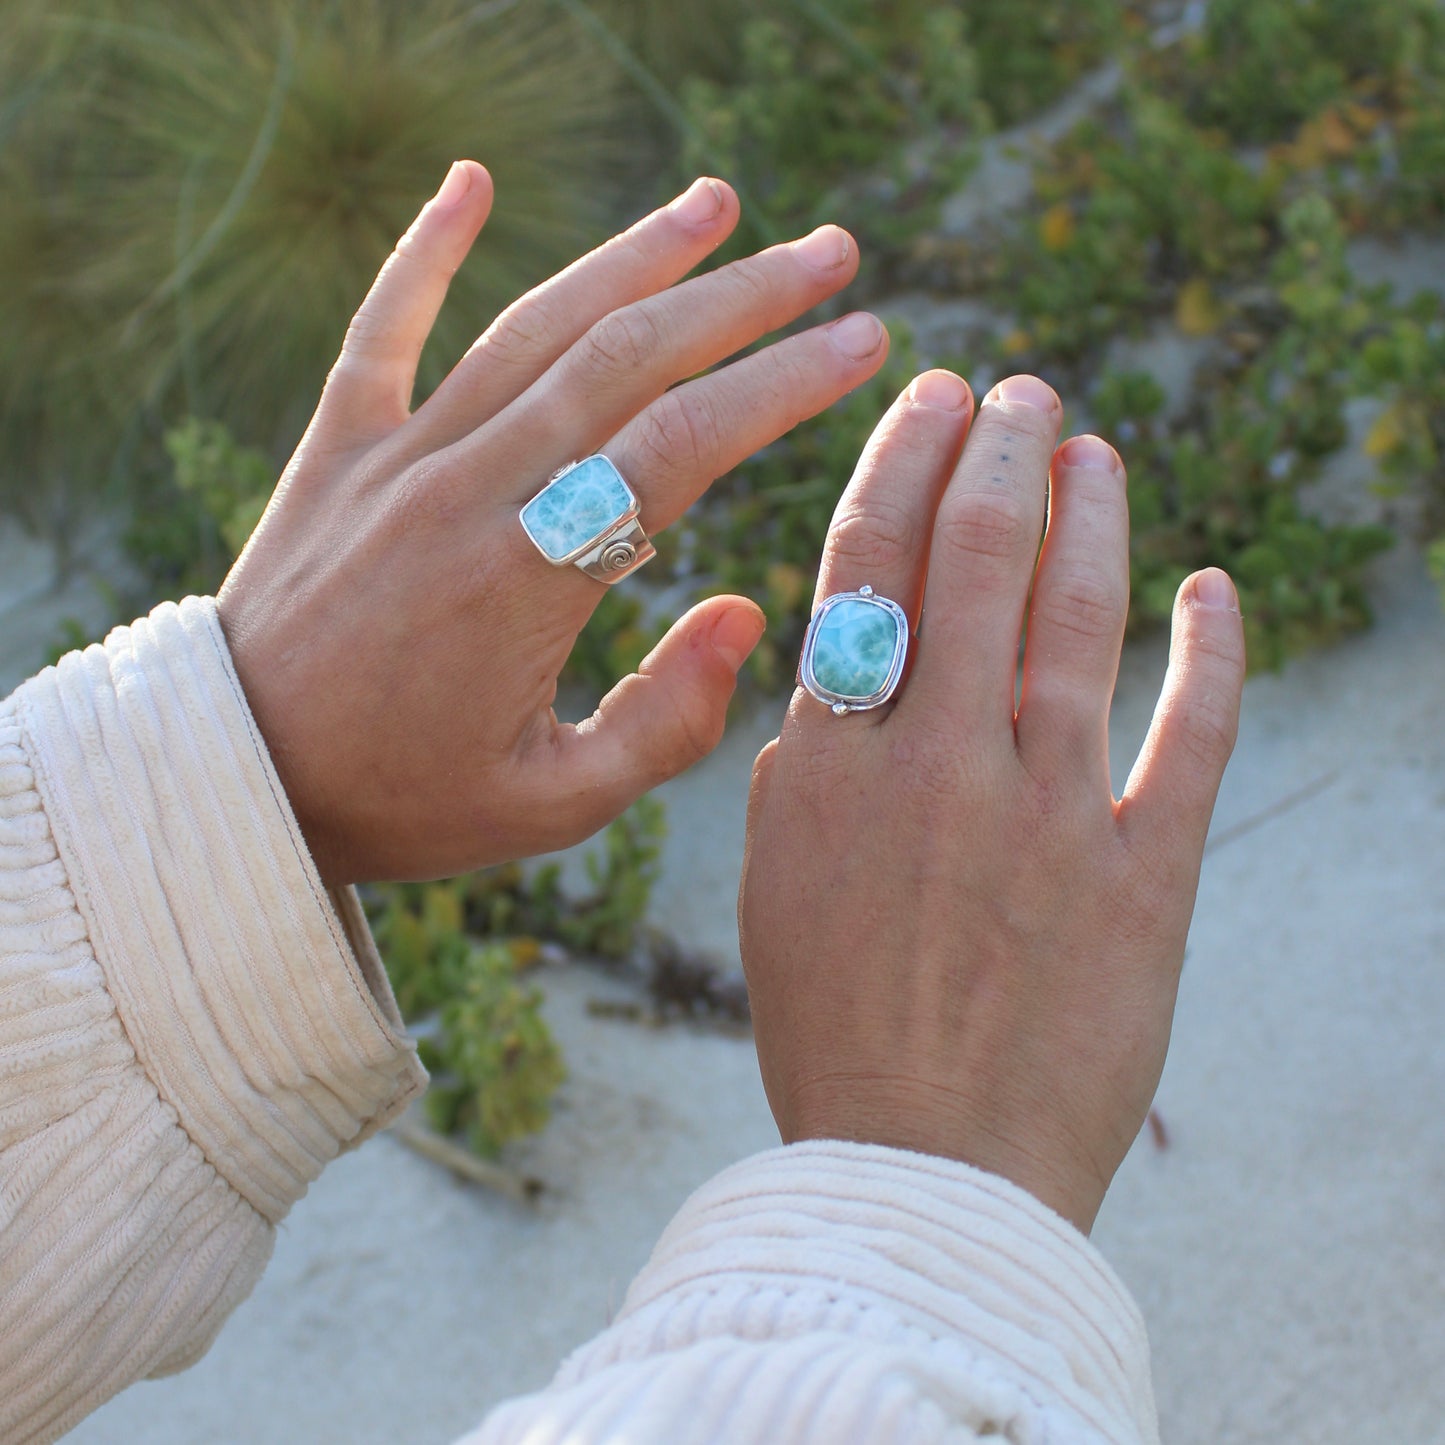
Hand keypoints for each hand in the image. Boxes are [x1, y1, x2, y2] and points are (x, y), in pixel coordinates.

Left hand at [216, 163, 887, 885]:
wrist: (234, 779)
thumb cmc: (401, 801)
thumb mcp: (553, 804)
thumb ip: (666, 722)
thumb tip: (748, 612)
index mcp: (531, 579)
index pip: (685, 444)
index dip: (784, 383)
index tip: (862, 339)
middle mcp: (471, 490)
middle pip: (628, 357)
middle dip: (744, 296)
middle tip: (832, 251)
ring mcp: (399, 457)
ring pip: (533, 325)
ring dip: (633, 256)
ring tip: (717, 201)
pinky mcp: (338, 450)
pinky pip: (383, 327)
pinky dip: (425, 248)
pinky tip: (473, 180)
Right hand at [738, 370, 1245, 1232]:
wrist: (924, 1175)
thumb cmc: (832, 1035)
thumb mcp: (773, 891)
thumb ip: (799, 774)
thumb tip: (835, 683)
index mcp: (827, 767)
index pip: (865, 571)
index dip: (900, 468)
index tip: (928, 403)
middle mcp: (933, 769)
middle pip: (971, 562)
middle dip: (999, 453)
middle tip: (1020, 390)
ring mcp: (1042, 817)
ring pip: (1074, 620)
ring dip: (1091, 515)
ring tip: (1095, 447)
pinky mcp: (1140, 878)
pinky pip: (1186, 736)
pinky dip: (1209, 652)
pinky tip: (1214, 586)